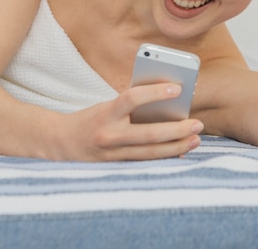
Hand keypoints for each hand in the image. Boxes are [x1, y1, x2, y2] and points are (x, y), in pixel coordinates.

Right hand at [61, 84, 202, 161]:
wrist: (60, 144)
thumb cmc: (89, 119)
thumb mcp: (105, 107)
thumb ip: (129, 107)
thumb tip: (163, 105)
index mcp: (105, 113)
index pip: (132, 99)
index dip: (154, 93)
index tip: (177, 88)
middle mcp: (109, 135)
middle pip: (149, 134)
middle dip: (176, 130)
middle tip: (197, 123)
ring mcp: (113, 155)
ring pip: (151, 153)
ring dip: (176, 147)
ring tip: (195, 139)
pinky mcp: (117, 167)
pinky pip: (145, 163)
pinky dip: (164, 157)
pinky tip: (180, 152)